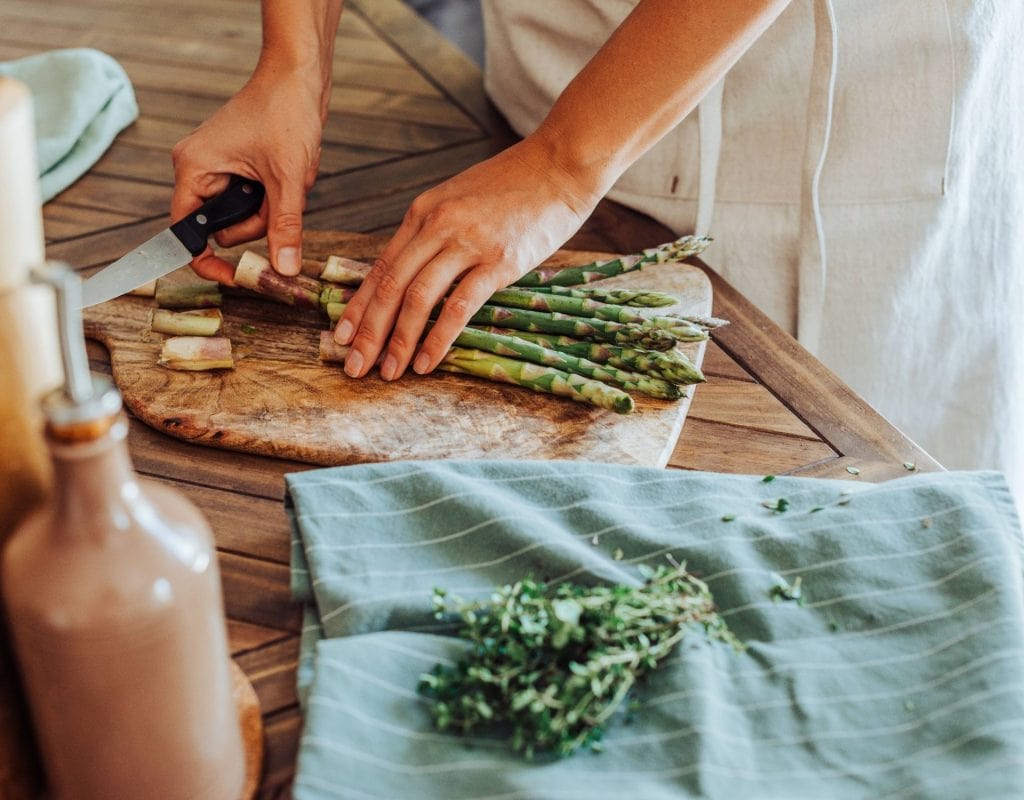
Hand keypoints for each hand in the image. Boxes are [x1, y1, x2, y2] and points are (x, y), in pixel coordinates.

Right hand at [171, 64, 324, 283]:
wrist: (299, 77)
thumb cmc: (285, 112)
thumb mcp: (288, 178)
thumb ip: (283, 227)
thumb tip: (283, 270)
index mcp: (194, 169)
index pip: (187, 233)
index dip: (208, 261)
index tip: (235, 278)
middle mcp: (199, 170)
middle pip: (224, 229)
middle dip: (258, 221)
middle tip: (279, 194)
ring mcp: (219, 169)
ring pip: (245, 217)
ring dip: (271, 207)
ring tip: (287, 175)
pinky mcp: (238, 167)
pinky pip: (256, 200)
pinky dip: (275, 194)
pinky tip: (287, 170)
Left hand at [334, 137, 599, 379]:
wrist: (561, 163)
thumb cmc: (515, 184)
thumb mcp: (460, 200)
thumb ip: (435, 233)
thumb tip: (415, 274)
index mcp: (423, 212)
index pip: (381, 267)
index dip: (358, 306)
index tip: (342, 336)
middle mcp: (438, 226)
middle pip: (391, 286)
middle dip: (369, 332)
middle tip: (356, 366)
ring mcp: (468, 243)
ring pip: (418, 298)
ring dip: (399, 340)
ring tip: (389, 371)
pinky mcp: (499, 261)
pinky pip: (459, 306)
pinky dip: (439, 338)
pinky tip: (427, 361)